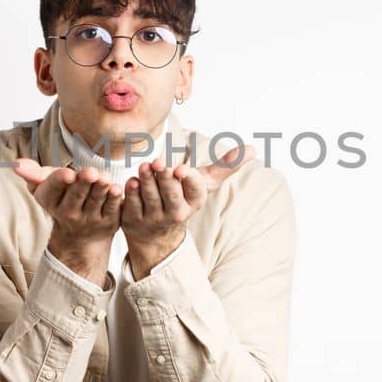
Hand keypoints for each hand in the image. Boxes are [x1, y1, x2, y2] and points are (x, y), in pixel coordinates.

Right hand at [14, 159, 123, 287]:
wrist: (80, 234)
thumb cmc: (63, 197)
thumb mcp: (46, 185)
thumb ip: (33, 173)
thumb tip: (16, 165)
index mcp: (50, 200)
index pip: (52, 190)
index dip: (60, 181)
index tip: (68, 173)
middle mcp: (68, 213)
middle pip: (76, 195)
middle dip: (83, 183)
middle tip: (90, 172)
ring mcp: (89, 219)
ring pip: (95, 200)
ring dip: (100, 188)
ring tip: (104, 177)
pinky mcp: (108, 222)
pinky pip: (112, 209)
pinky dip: (115, 199)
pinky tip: (117, 188)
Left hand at [121, 145, 254, 277]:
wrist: (157, 232)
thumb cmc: (183, 197)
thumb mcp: (204, 183)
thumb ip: (226, 166)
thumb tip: (255, 149)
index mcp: (194, 202)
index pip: (194, 191)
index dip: (188, 180)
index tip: (182, 169)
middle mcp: (175, 213)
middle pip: (170, 194)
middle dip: (164, 178)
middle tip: (157, 162)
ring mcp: (153, 218)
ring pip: (149, 198)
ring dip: (145, 181)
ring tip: (143, 167)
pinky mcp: (132, 220)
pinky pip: (129, 206)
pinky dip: (127, 194)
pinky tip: (126, 183)